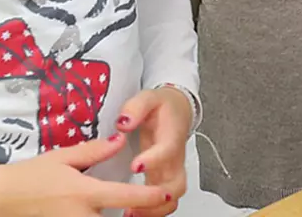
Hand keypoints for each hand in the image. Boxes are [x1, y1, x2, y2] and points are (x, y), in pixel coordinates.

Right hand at [0, 133, 170, 216]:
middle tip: (149, 205)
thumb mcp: (63, 157)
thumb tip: (120, 140)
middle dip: (135, 214)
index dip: (150, 197)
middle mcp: (81, 216)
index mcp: (85, 193)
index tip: (166, 195)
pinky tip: (100, 212)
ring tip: (129, 210)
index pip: (127, 196)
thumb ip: (95, 151)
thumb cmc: (28, 176)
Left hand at [116, 87, 192, 216]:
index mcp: (171, 136)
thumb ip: (136, 107)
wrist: (178, 110)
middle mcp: (175, 158)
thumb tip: (123, 123)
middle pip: (177, 184)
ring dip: (155, 209)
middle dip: (157, 198)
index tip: (135, 166)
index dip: (154, 159)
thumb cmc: (162, 106)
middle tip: (133, 203)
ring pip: (173, 197)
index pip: (167, 150)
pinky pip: (165, 201)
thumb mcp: (148, 97)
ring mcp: (172, 170)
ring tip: (130, 214)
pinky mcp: (165, 178)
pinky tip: (133, 213)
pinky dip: (153, 211)